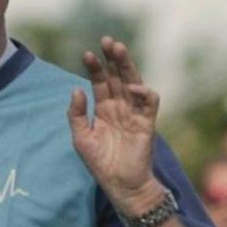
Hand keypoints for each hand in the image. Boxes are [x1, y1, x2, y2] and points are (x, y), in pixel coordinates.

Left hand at [67, 37, 160, 214]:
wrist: (121, 185)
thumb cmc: (100, 163)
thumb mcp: (81, 138)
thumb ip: (77, 114)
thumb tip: (76, 89)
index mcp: (104, 108)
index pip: (100, 81)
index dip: (95, 67)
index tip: (87, 54)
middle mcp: (120, 106)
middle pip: (118, 76)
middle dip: (113, 58)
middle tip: (107, 41)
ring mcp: (134, 112)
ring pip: (133, 82)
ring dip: (128, 65)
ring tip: (119, 49)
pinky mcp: (147, 122)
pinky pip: (149, 101)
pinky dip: (143, 92)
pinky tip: (132, 87)